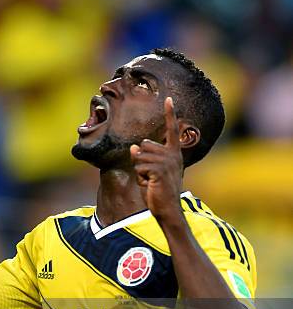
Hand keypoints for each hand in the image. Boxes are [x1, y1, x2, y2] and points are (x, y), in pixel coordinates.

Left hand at [130, 97, 182, 224]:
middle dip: (141, 162)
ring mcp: (167, 162)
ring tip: (151, 182)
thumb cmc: (158, 192)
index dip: (169, 114)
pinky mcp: (159, 170)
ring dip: (140, 171)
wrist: (167, 210)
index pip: (171, 130)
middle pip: (144, 146)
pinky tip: (150, 185)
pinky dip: (140, 177)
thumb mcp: (149, 172)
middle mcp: (172, 155)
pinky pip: (139, 166)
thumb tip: (134, 148)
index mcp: (174, 153)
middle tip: (151, 178)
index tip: (169, 99)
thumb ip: (143, 159)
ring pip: (139, 157)